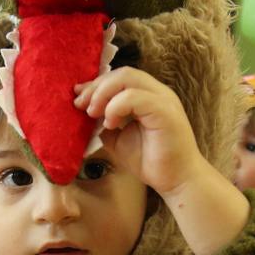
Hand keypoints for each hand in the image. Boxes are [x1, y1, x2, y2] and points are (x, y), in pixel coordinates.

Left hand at [75, 66, 247, 254]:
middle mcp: (157, 92)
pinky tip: (110, 124)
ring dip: (103, 94)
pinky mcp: (165, 112)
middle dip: (96, 87)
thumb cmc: (151, 161)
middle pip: (121, 73)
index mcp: (148, 95)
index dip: (96, 84)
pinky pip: (135, 97)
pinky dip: (116, 107)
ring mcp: (163, 99)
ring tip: (92, 114)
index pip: (119, 77)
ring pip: (127, 78)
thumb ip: (105, 123)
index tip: (78, 99)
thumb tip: (87, 113)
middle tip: (81, 106)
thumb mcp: (118, 139)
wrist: (176, 181)